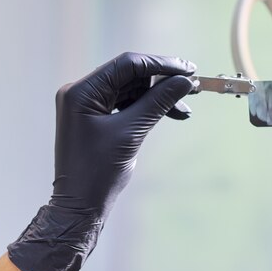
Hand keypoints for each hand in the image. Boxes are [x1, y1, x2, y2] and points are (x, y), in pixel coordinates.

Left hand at [8, 52, 195, 270]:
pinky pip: (126, 103)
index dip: (161, 65)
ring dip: (158, 96)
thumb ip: (158, 102)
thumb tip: (185, 82)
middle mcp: (82, 92)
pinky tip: (170, 113)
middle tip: (192, 86)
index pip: (127, 65)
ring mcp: (88, 104)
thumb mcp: (131, 132)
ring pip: (131, 89)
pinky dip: (148, 107)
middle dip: (162, 80)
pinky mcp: (96, 116)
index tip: (189, 70)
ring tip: (184, 107)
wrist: (79, 205)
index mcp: (82, 91)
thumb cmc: (98, 172)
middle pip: (129, 75)